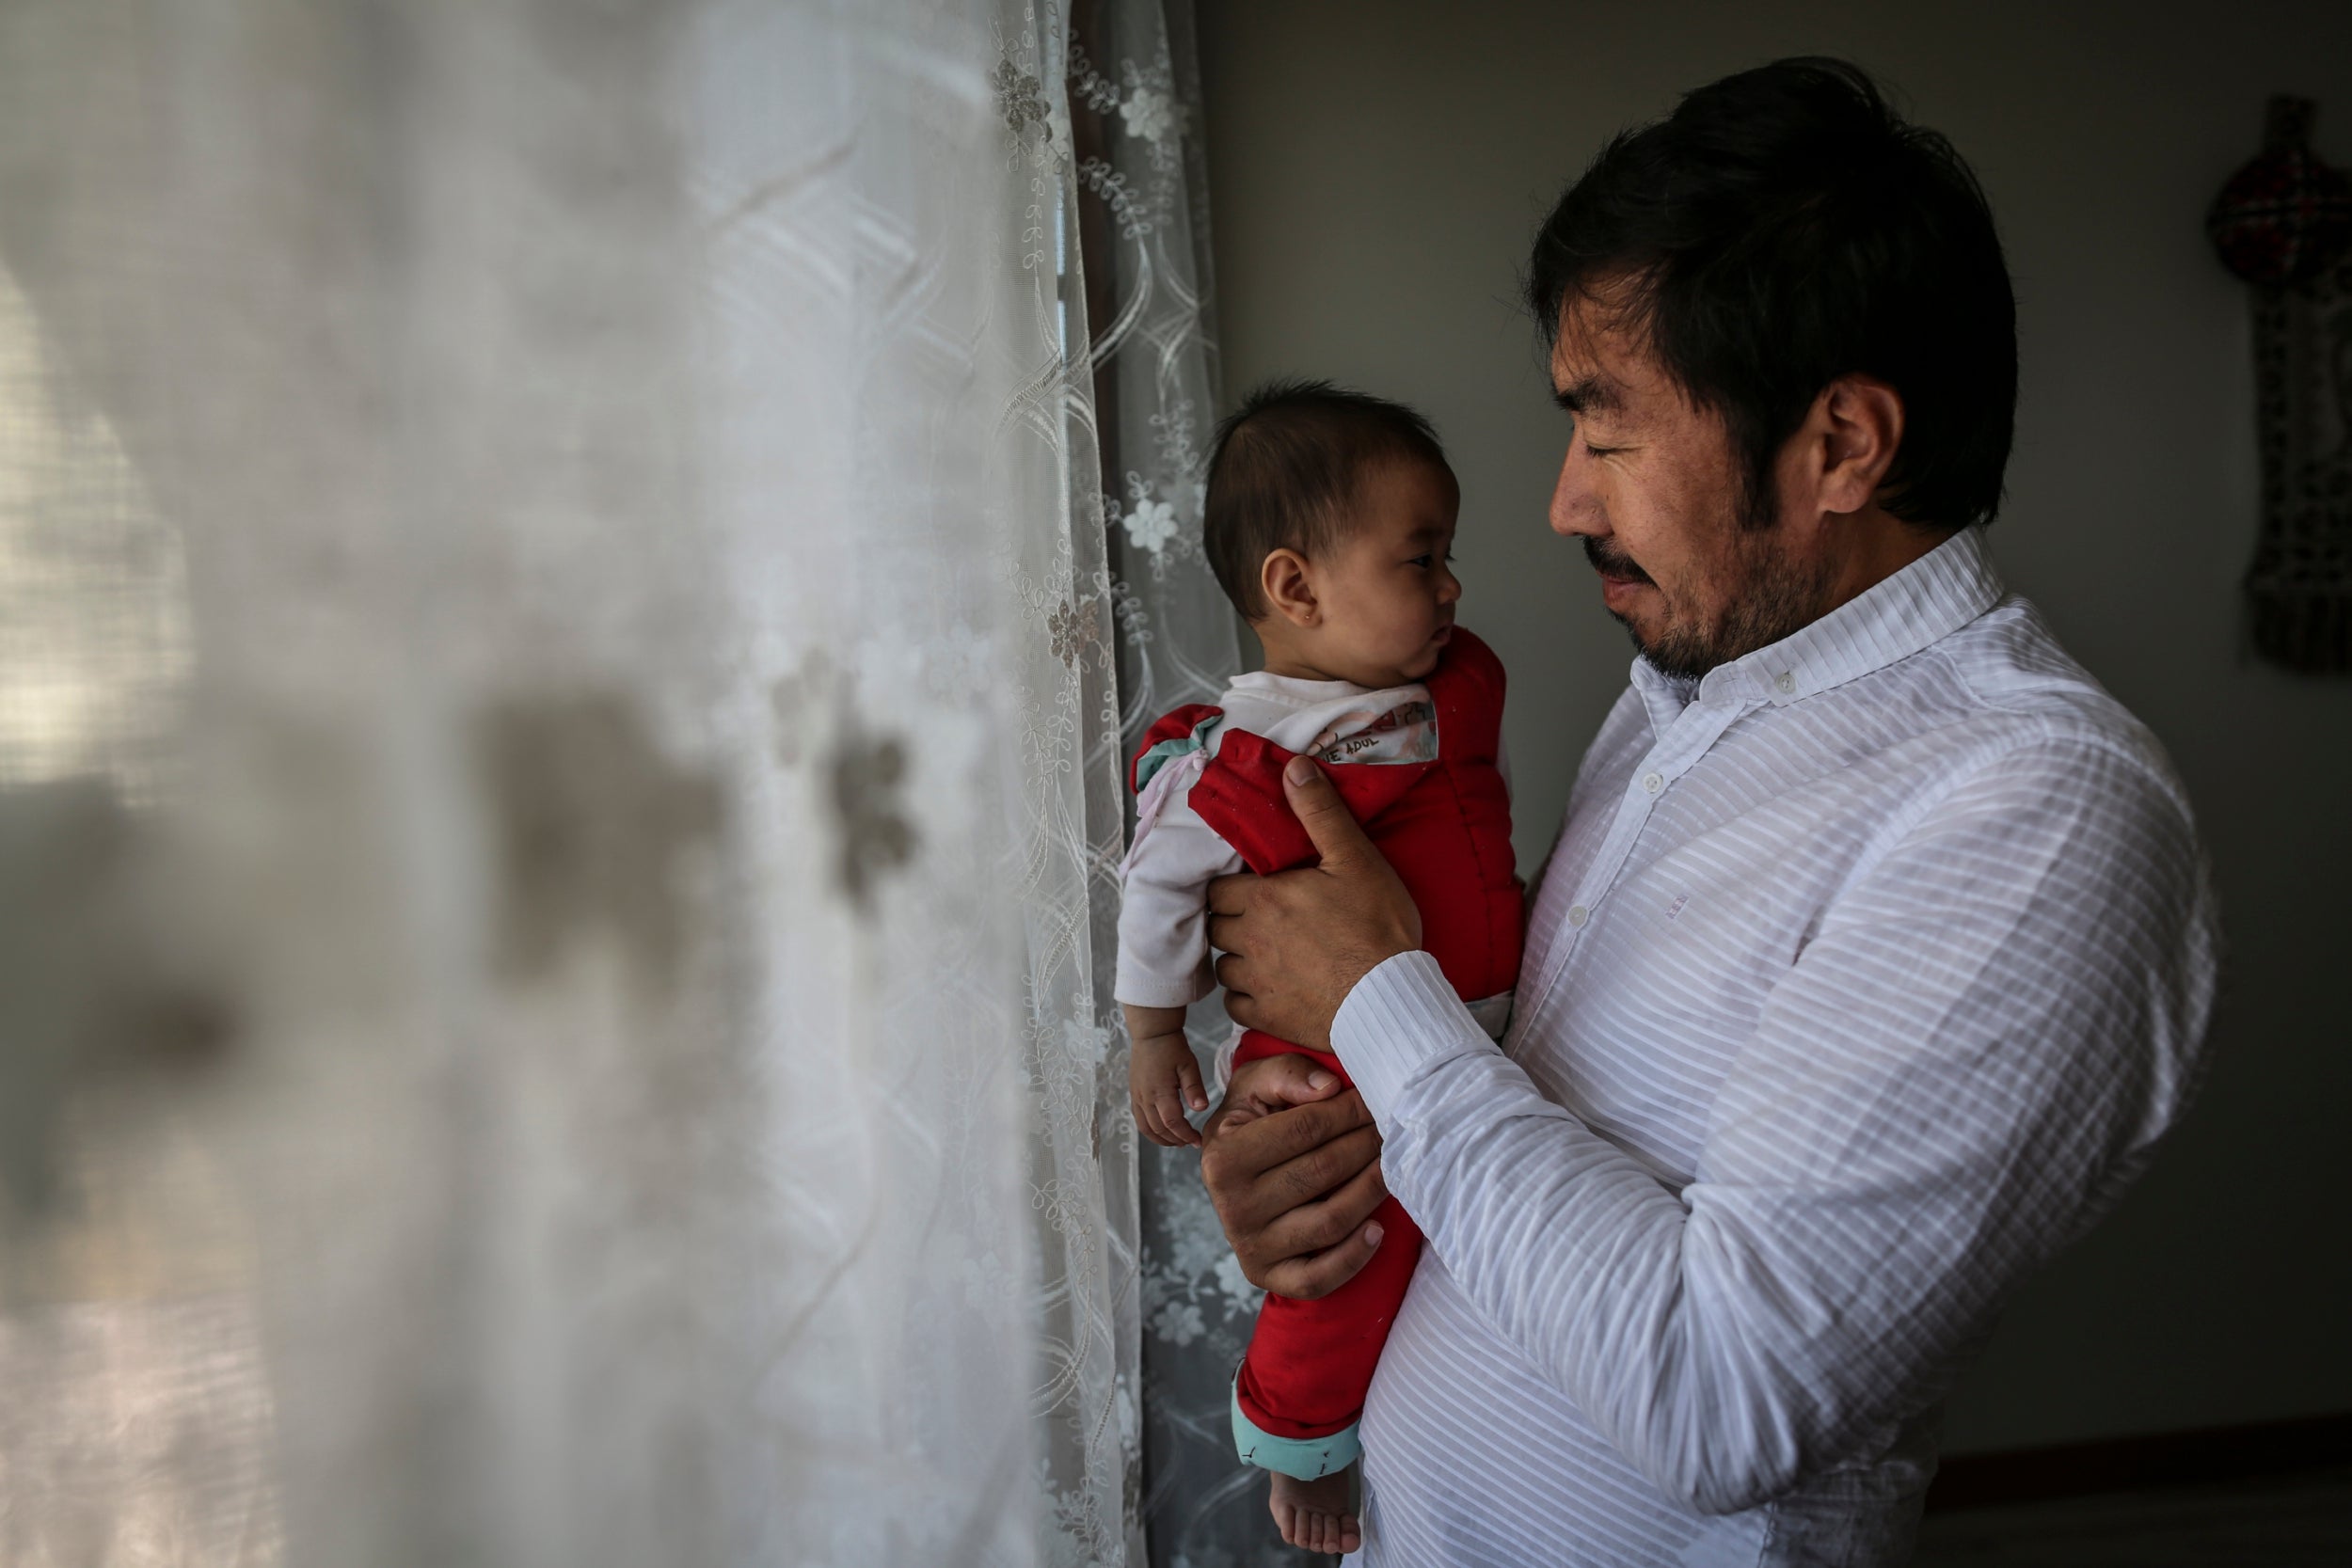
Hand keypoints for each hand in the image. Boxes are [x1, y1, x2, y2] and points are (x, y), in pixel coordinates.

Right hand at [1129, 1024, 1208, 1148]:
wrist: (1151, 1033)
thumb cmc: (1172, 1047)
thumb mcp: (1189, 1065)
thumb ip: (1194, 1088)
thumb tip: (1201, 1109)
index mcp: (1160, 1092)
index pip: (1173, 1123)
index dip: (1186, 1135)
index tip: (1198, 1140)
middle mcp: (1145, 1098)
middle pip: (1158, 1130)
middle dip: (1175, 1140)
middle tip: (1190, 1143)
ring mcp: (1137, 1097)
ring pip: (1145, 1128)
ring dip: (1161, 1139)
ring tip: (1177, 1141)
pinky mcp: (1134, 1094)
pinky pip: (1139, 1119)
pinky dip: (1150, 1130)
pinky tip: (1162, 1129)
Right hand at [1199, 1053, 1389, 1299]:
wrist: (1232, 1177)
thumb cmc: (1251, 1125)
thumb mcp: (1254, 1086)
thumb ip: (1286, 1073)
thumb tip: (1328, 1088)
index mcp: (1223, 1156)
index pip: (1305, 1129)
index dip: (1348, 1112)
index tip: (1373, 1101)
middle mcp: (1232, 1206)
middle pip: (1322, 1172)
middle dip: (1366, 1145)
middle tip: (1391, 1129)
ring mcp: (1250, 1246)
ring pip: (1330, 1221)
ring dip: (1371, 1191)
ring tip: (1391, 1167)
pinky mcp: (1269, 1277)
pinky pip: (1319, 1278)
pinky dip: (1355, 1256)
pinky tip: (1379, 1228)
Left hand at [1206, 756, 1421, 1050]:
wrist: (1391, 998)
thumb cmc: (1377, 929)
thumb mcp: (1355, 860)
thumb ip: (1319, 813)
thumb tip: (1293, 768)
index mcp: (1264, 898)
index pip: (1219, 887)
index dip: (1233, 885)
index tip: (1252, 885)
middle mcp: (1249, 939)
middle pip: (1215, 924)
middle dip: (1230, 917)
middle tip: (1258, 914)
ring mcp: (1255, 982)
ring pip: (1222, 964)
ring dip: (1236, 955)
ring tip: (1262, 950)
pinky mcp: (1266, 1017)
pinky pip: (1234, 1004)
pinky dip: (1244, 995)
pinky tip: (1266, 986)